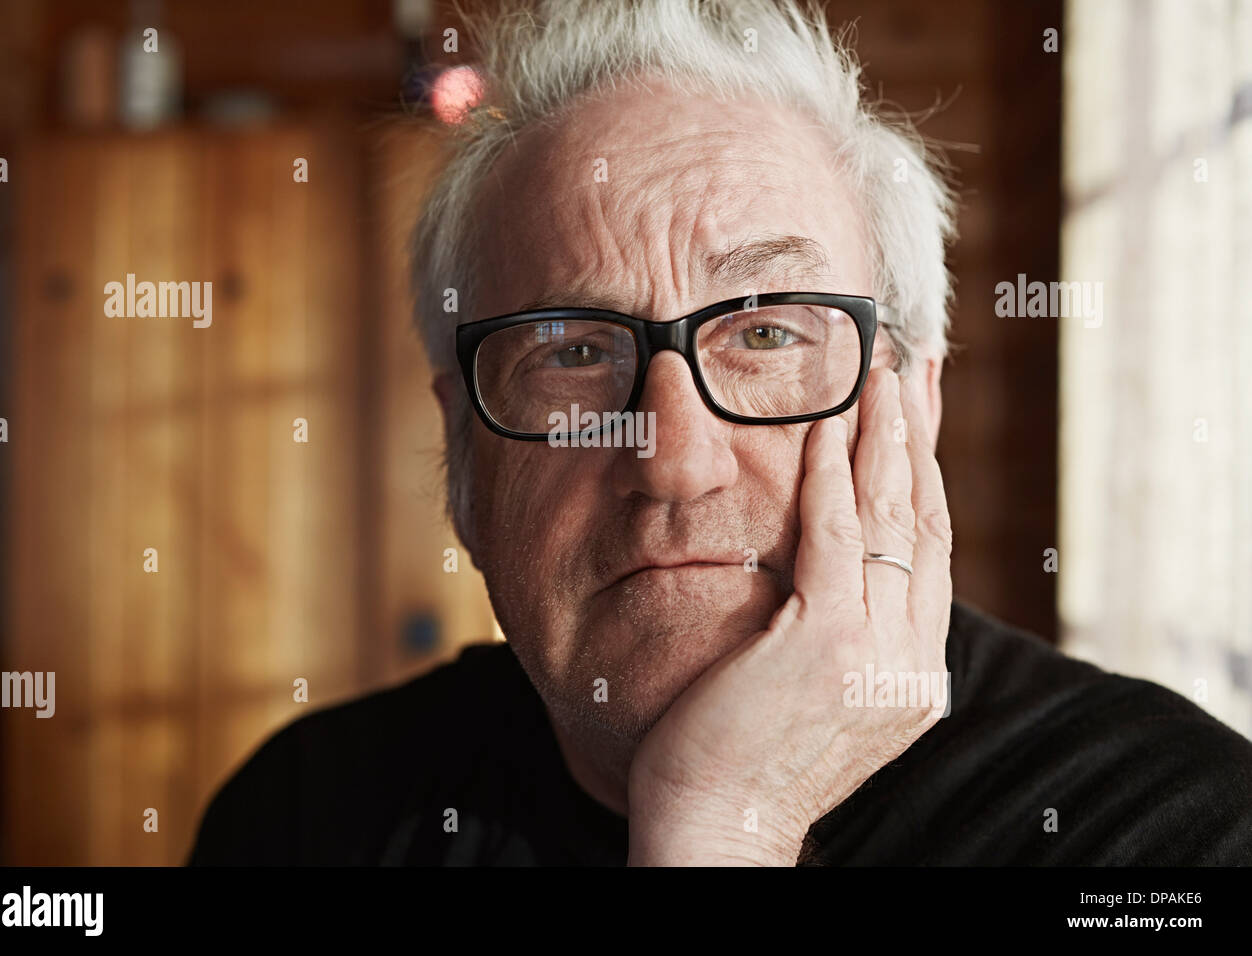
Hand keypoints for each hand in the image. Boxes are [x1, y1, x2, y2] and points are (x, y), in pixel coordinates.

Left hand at [626, 368, 952, 865]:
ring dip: (886, 438)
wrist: (719, 829)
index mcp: (912, 671)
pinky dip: (833, 476)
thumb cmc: (746, 763)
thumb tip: (838, 580)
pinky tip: (828, 426)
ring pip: (892, 521)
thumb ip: (845, 640)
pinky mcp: (826, 644)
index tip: (921, 415)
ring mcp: (876, 652)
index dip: (929, 476)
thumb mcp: (818, 700)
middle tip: (917, 367)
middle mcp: (911, 659)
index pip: (931, 552)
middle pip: (927, 523)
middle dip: (921, 438)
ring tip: (882, 373)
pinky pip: (837, 539)